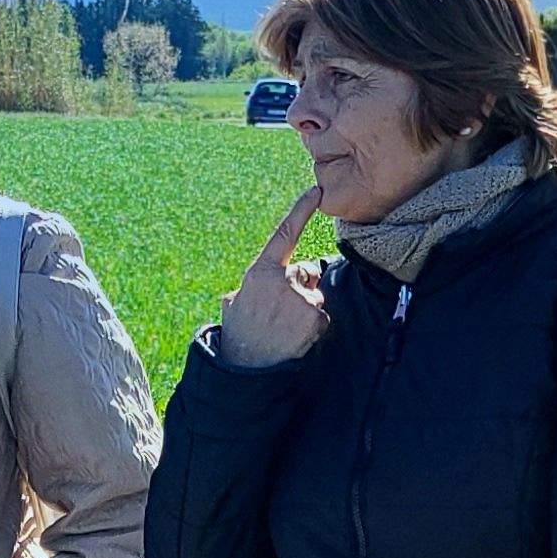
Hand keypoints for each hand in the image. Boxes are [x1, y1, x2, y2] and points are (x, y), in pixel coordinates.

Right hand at [220, 188, 328, 366]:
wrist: (245, 366)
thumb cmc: (238, 334)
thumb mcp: (235, 301)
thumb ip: (249, 287)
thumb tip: (246, 291)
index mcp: (260, 271)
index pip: (284, 234)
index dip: (300, 210)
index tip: (316, 191)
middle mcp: (281, 280)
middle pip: (307, 272)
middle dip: (301, 288)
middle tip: (280, 314)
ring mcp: (300, 298)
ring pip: (315, 297)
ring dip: (305, 311)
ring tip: (284, 328)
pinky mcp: (315, 316)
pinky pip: (322, 317)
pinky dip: (313, 328)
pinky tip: (294, 338)